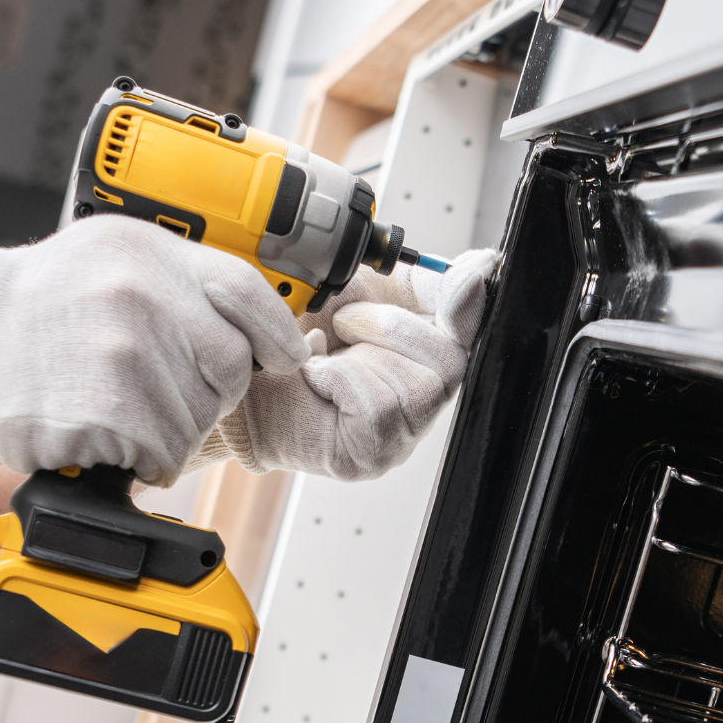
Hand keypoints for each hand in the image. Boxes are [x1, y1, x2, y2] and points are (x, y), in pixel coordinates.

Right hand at [0, 215, 308, 486]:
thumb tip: (253, 315)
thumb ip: (176, 278)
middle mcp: (141, 295)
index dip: (275, 331)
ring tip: (118, 405)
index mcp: (145, 250)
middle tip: (158, 386)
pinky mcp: (112, 413)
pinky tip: (108, 433)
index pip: (245, 290)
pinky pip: (167, 453)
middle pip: (232, 363)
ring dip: (172, 426)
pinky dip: (147, 459)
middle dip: (208, 387)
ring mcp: (126, 354)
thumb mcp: (104, 260)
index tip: (284, 355)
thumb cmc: (34, 315)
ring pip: (201, 415)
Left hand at [210, 249, 497, 480]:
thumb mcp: (363, 290)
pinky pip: (379, 407)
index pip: (472, 334)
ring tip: (326, 351)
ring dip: (361, 353)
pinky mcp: (369, 456)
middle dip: (393, 327)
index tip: (472, 273)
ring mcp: (400, 435)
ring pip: (418, 387)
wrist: (241, 375)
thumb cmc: (297, 338)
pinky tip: (317, 378)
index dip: (469, 307)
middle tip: (344, 320)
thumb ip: (421, 280)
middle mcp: (422, 402)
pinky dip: (340, 380)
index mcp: (426, 357)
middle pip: (452, 363)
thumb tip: (481, 265)